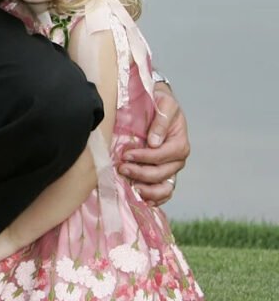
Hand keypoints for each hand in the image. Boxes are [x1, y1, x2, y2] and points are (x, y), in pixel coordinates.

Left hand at [117, 89, 188, 205]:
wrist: (155, 103)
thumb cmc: (159, 102)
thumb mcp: (164, 103)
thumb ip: (161, 121)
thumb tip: (154, 142)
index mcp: (179, 142)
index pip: (163, 155)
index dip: (145, 157)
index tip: (125, 154)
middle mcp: (177, 159)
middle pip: (162, 173)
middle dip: (140, 173)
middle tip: (121, 168)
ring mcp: (170, 168)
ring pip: (164, 187)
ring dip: (148, 190)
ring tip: (131, 187)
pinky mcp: (161, 174)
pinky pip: (162, 192)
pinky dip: (154, 198)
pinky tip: (140, 198)